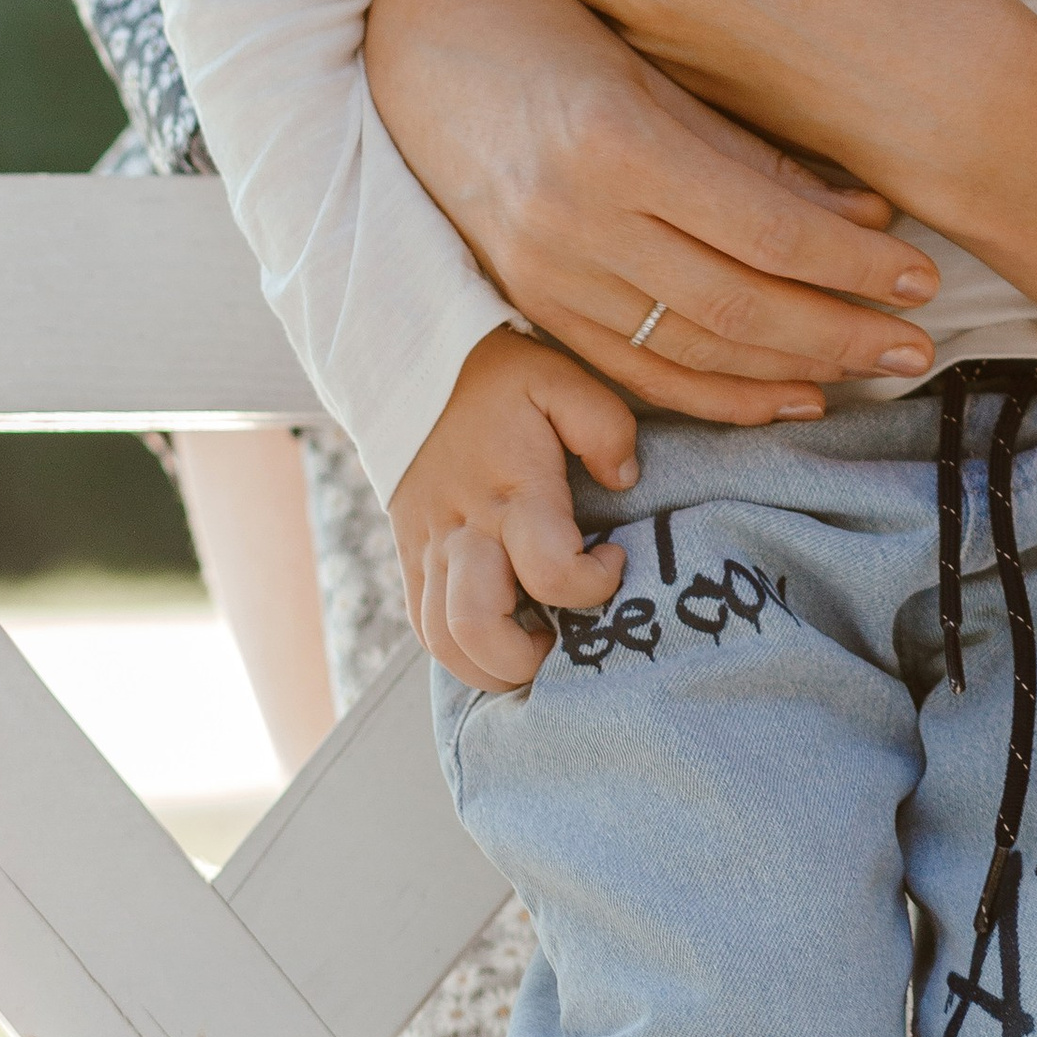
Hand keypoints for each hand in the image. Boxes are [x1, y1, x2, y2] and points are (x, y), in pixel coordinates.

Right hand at [367, 0, 941, 414]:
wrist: (410, 45)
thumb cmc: (547, 27)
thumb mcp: (653, 69)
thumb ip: (751, 150)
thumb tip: (867, 213)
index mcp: (620, 142)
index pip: (765, 230)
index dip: (853, 263)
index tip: (925, 276)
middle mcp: (579, 222)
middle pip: (737, 305)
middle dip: (838, 333)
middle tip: (917, 346)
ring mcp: (548, 273)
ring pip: (690, 351)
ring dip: (788, 373)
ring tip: (867, 372)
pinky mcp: (531, 304)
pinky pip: (633, 373)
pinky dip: (712, 396)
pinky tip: (780, 399)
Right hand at [391, 327, 638, 693]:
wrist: (413, 369)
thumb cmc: (501, 377)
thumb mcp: (561, 377)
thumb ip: (604, 426)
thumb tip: (625, 480)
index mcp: (513, 490)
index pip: (550, 571)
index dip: (592, 584)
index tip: (613, 558)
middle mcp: (466, 531)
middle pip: (479, 630)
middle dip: (528, 658)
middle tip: (565, 636)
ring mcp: (431, 551)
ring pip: (445, 644)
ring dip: (491, 668)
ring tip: (534, 648)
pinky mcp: (411, 560)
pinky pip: (424, 629)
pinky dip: (459, 654)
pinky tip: (498, 641)